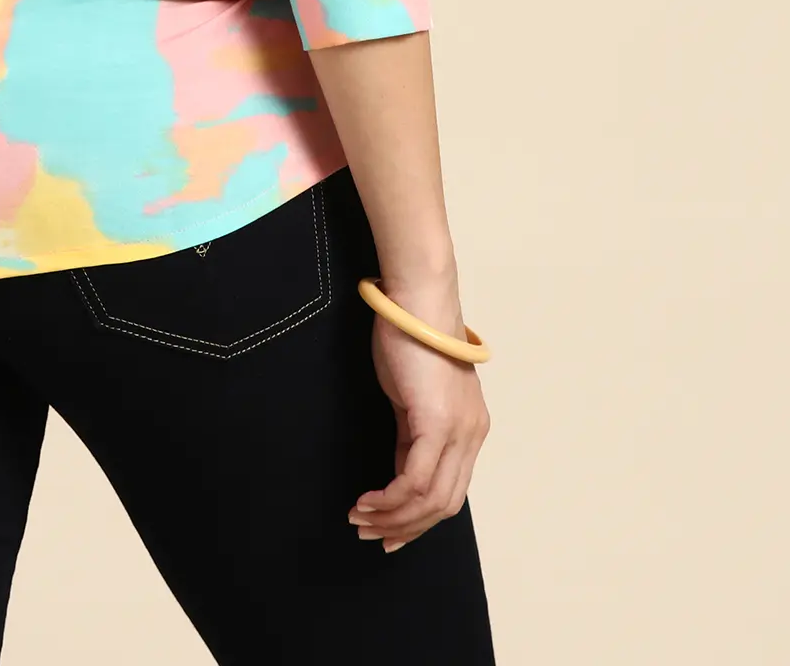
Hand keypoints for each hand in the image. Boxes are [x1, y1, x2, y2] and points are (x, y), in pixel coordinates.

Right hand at [347, 276, 491, 551]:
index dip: (419, 519)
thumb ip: (413, 432)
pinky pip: (415, 480)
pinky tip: (368, 500)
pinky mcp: (437, 423)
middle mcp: (472, 435)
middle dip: (405, 527)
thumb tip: (401, 468)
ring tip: (360, 518)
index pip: (450, 491)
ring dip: (393, 517)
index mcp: (470, 428)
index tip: (388, 530)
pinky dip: (391, 499)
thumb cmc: (410, 336)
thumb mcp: (413, 395)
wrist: (415, 300)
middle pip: (445, 505)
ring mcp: (459, 431)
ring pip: (431, 500)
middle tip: (370, 532)